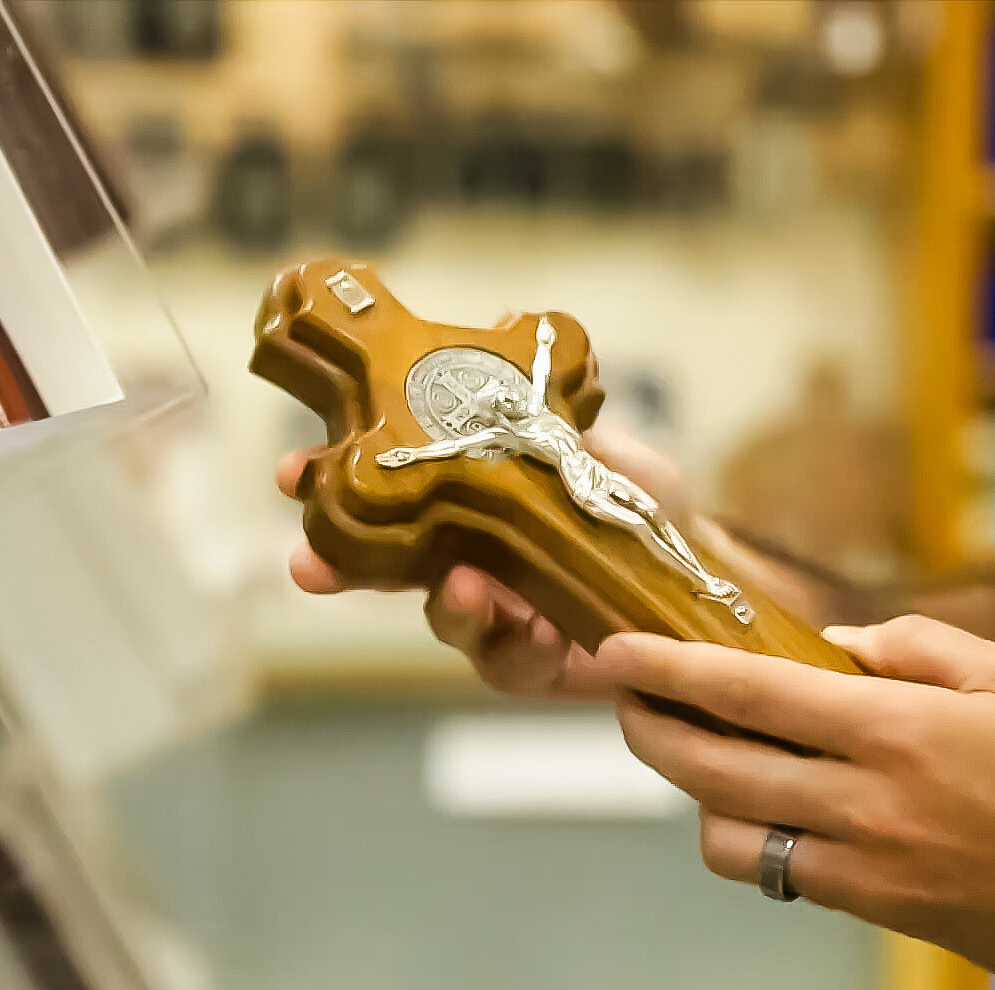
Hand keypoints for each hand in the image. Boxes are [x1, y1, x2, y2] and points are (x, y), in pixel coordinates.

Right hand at [275, 428, 703, 699]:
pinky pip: (509, 665)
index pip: (380, 492)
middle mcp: (463, 561)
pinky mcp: (534, 665)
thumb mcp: (594, 442)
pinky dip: (520, 647)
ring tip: (465, 589)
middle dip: (338, 568)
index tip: (291, 472)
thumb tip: (502, 319)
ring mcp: (495, 617)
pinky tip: (543, 631)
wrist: (703, 566)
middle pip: (383, 568)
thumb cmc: (638, 503)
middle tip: (309, 568)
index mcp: (462, 502)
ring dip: (447, 606)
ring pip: (444, 619)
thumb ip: (543, 410)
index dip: (328, 484)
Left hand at [595, 615, 994, 989]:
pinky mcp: (885, 917)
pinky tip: (778, 809)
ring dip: (700, 796)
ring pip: (731, 838)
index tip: (614, 652)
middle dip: (649, 730)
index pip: (746, 693)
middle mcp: (867, 803)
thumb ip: (917, 650)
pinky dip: (761, 841)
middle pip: (711, 770)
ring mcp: (870, 869)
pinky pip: (787, 878)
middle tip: (626, 700)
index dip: (666, 671)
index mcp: (897, 730)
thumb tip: (841, 646)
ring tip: (709, 758)